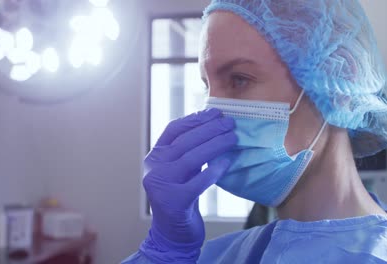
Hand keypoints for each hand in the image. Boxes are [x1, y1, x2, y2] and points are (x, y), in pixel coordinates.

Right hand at [140, 108, 236, 262]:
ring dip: (215, 145)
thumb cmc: (181, 195)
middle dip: (210, 129)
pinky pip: (197, 182)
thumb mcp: (181, 169)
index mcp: (155, 156)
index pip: (173, 130)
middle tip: (229, 122)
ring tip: (232, 137)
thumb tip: (212, 122)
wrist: (173, 232)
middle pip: (184, 142)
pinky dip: (214, 171)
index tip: (215, 112)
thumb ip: (189, 149)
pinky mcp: (174, 202)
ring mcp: (161, 185)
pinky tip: (227, 162)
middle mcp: (154, 168)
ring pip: (191, 159)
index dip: (195, 118)